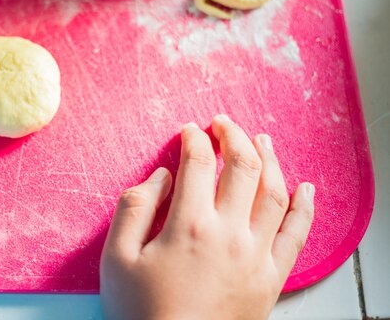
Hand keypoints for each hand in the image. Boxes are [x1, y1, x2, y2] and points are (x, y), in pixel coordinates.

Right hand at [100, 115, 314, 319]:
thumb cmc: (142, 311)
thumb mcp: (117, 258)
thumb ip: (134, 208)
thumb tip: (162, 175)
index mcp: (189, 225)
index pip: (199, 162)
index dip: (194, 139)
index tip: (189, 131)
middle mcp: (230, 234)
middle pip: (242, 167)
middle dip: (233, 136)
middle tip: (223, 123)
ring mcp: (257, 256)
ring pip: (274, 193)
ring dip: (269, 159)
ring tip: (260, 139)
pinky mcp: (272, 278)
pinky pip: (298, 235)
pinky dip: (305, 207)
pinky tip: (305, 187)